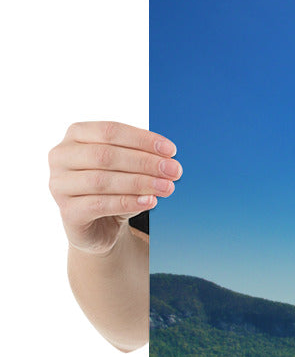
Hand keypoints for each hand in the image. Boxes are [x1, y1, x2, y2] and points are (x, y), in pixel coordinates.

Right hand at [48, 121, 181, 254]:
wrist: (100, 225)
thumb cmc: (114, 188)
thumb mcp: (128, 168)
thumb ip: (142, 158)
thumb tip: (168, 161)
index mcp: (76, 136)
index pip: (110, 131)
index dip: (143, 139)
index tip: (171, 151)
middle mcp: (61, 157)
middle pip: (106, 155)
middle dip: (145, 162)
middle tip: (174, 171)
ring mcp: (59, 185)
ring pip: (102, 180)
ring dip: (140, 183)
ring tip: (167, 187)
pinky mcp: (67, 212)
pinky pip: (99, 205)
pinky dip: (128, 202)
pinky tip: (150, 201)